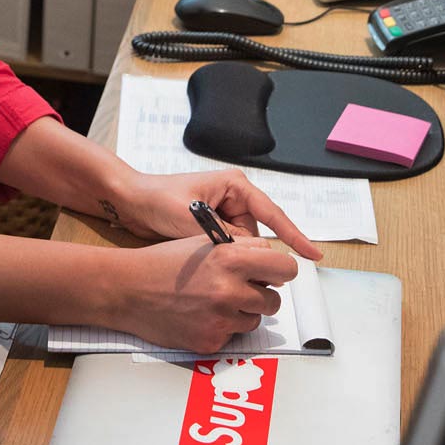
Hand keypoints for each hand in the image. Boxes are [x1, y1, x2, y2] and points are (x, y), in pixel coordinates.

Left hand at [108, 170, 322, 261]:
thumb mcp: (193, 219)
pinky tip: (201, 258)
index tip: (314, 255)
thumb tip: (248, 256)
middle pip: (256, 236)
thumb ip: (224, 238)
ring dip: (228, 256)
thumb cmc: (158, 200)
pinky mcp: (213, 228)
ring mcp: (224, 213)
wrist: (130, 201)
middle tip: (216, 256)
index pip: (273, 215)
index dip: (295, 236)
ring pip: (242, 247)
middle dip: (243, 252)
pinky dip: (219, 257)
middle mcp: (234, 198)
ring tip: (199, 250)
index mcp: (235, 186)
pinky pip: (227, 249)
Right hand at [111, 236, 302, 354]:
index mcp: (230, 260)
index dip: (281, 270)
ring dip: (242, 313)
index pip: (285, 268)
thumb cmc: (163, 264)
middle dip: (261, 295)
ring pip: (255, 320)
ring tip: (212, 301)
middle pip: (274, 300)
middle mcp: (229, 291)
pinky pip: (233, 336)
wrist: (128, 290)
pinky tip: (200, 315)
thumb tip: (270, 257)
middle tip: (239, 289)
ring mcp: (221, 320)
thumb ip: (241, 248)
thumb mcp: (204, 242)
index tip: (275, 273)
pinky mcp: (211, 341)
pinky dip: (222, 327)